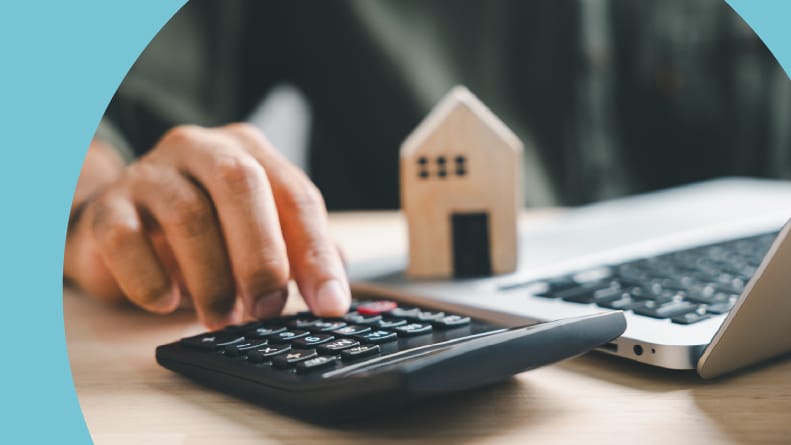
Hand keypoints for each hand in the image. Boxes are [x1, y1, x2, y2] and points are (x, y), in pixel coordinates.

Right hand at [64, 123, 349, 328]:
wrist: (123, 223)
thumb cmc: (206, 229)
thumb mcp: (259, 232)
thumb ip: (299, 254)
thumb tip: (334, 296)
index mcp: (251, 152)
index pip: (296, 195)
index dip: (316, 253)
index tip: (329, 305)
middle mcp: (203, 149)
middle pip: (241, 184)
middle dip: (261, 254)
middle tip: (267, 309)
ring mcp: (151, 172)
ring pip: (187, 214)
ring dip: (211, 278)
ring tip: (221, 318)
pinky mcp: (107, 207)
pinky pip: (125, 240)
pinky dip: (149, 279)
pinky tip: (165, 303)